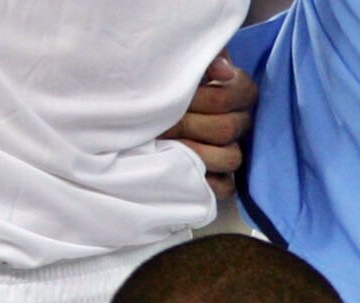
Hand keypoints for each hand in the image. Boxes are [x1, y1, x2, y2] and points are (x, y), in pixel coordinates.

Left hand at [157, 56, 255, 201]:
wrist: (113, 109)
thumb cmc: (146, 81)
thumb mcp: (167, 58)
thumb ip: (199, 59)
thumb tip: (223, 70)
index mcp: (228, 91)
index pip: (245, 93)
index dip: (217, 95)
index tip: (185, 93)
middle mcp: (233, 123)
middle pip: (231, 127)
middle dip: (191, 122)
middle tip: (160, 120)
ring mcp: (226, 153)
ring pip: (232, 158)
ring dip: (195, 150)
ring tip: (164, 142)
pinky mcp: (216, 180)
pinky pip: (226, 187)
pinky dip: (206, 181)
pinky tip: (181, 168)